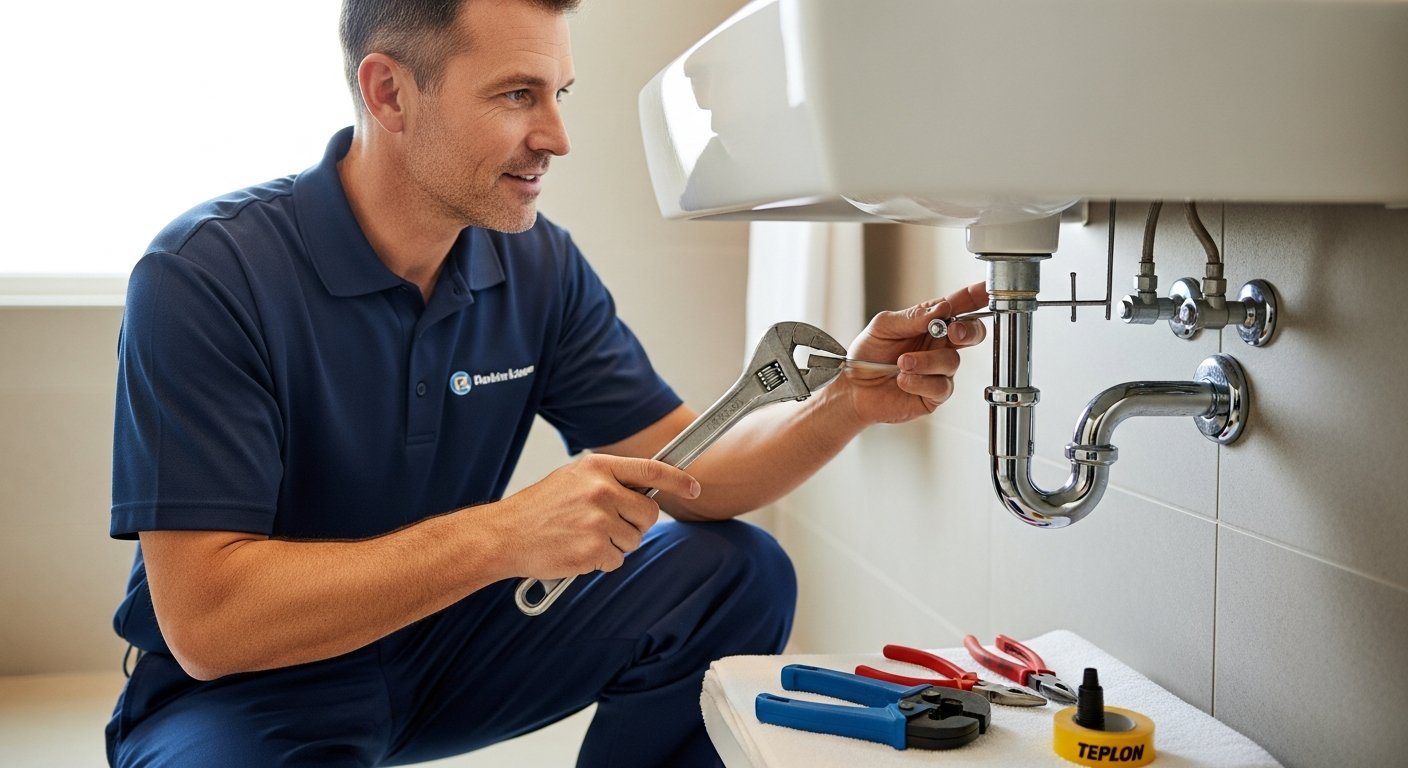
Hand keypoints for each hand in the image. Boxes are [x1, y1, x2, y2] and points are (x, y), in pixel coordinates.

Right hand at [493, 454, 700, 579]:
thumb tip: (644, 488)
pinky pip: (617, 560)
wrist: (505, 535)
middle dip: (636, 523)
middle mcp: (601, 491)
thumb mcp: (572, 478)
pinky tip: (578, 551)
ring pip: (634, 539)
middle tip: (610, 526)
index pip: (651, 469)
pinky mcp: (593, 549)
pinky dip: (601, 561)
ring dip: (616, 544)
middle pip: (648, 512)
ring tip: (583, 536)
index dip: (678, 480)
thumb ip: (607, 480)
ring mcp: (598, 521)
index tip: (694, 488)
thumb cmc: (538, 508)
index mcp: (597, 468)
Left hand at [840, 281, 987, 423]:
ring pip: (952, 362)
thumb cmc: (867, 355)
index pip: (959, 306)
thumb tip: (941, 309)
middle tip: (953, 332)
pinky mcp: (934, 394)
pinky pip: (941, 387)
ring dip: (926, 361)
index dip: (976, 297)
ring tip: (902, 363)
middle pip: (972, 334)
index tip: (987, 290)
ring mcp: (938, 370)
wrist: (853, 388)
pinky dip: (919, 381)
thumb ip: (912, 317)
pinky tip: (903, 380)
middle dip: (968, 331)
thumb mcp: (883, 326)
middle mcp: (939, 346)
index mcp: (930, 323)